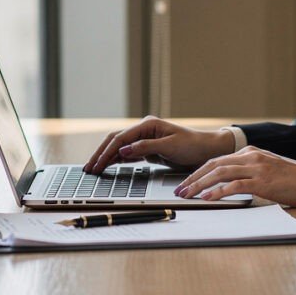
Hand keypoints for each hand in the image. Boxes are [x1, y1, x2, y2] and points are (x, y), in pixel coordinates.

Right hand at [83, 116, 235, 173]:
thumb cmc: (192, 146)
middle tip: (88, 168)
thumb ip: (145, 148)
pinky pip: (127, 154)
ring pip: (119, 147)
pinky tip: (107, 167)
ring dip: (105, 157)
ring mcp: (144, 139)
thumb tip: (122, 150)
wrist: (207, 150)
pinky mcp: (147, 149)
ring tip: (93, 169)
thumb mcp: (169, 146)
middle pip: (115, 141)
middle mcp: (143, 130)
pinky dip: (115, 160)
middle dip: (100, 154)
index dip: (106, 152)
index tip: (97, 165)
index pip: (120, 139)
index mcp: (147, 125)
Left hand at [175, 147, 295, 207]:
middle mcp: (251, 156)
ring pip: (220, 173)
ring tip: (188, 195)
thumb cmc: (294, 179)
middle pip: (214, 164)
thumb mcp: (268, 169)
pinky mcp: (262, 181)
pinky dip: (217, 192)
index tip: (187, 182)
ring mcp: (256, 168)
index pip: (217, 160)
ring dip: (200, 185)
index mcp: (251, 152)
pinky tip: (207, 198)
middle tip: (180, 190)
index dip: (200, 171)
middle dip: (194, 178)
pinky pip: (234, 185)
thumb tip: (232, 184)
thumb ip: (250, 172)